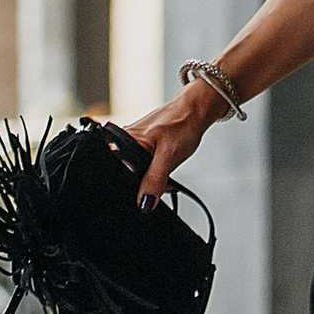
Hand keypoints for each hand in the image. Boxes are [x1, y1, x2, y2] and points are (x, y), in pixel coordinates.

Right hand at [127, 81, 227, 205]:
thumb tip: (144, 203)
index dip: (133, 189)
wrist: (196, 110)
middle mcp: (125, 140)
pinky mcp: (142, 144)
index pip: (117, 175)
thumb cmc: (183, 124)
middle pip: (126, 176)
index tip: (149, 193)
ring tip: (165, 165)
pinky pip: (143, 165)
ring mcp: (133, 142)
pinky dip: (154, 170)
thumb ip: (154, 180)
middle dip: (144, 184)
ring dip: (150, 177)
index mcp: (125, 141)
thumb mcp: (168, 156)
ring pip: (137, 172)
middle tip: (161, 175)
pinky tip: (163, 164)